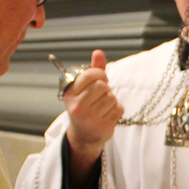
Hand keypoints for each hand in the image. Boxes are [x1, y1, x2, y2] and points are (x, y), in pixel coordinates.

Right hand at [64, 50, 122, 182]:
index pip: (90, 75)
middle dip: (105, 89)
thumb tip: (98, 52)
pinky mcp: (102, 127)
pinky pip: (119, 108)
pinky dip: (117, 110)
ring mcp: (89, 118)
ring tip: (103, 107)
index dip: (100, 74)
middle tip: (101, 95)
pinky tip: (108, 115)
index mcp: (70, 94)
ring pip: (111, 97)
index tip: (101, 79)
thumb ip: (93, 70)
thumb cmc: (84, 107)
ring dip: (111, 100)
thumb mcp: (83, 89)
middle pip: (102, 86)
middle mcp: (77, 106)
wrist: (84, 136)